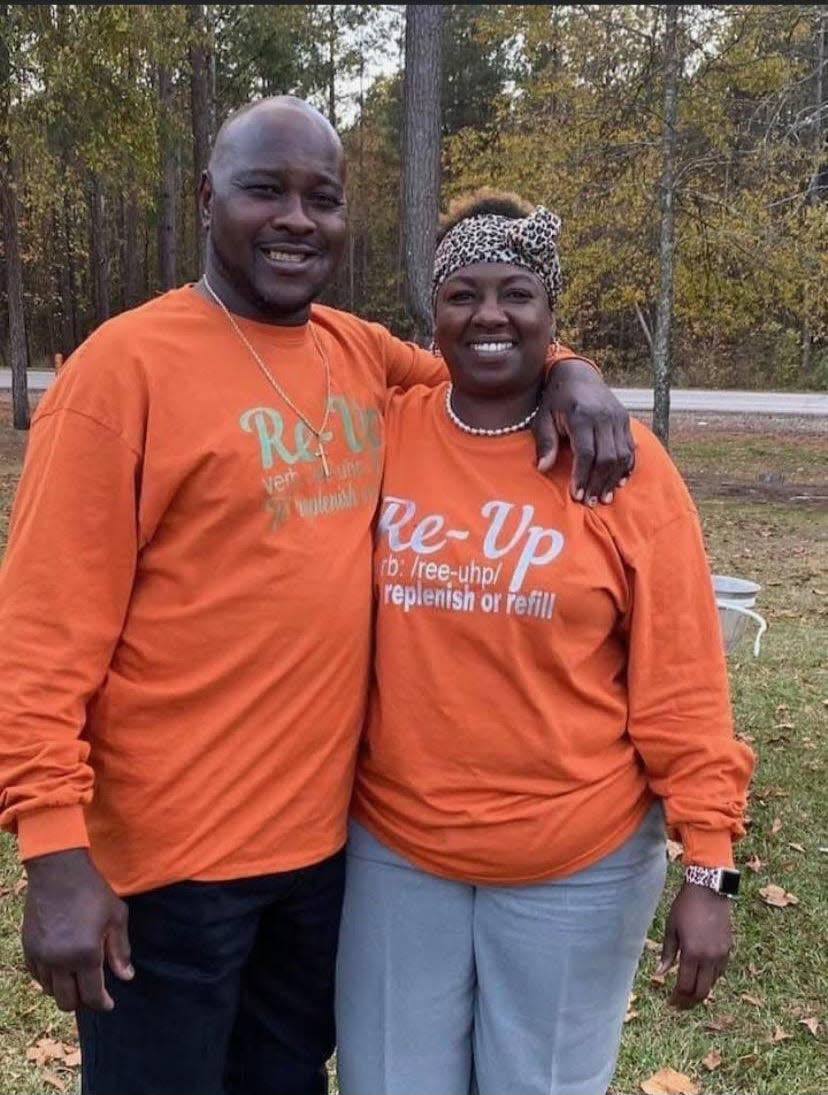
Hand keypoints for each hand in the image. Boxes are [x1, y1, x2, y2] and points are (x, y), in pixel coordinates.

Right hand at [22, 847, 132, 1011]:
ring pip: (50, 991)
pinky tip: (61, 970)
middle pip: (68, 1001)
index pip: (92, 995)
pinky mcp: (28, 948)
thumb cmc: (92, 891)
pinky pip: (37, 976)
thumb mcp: (116, 917)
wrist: (59, 871)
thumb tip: (126, 978)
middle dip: (83, 1002)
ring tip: (78, 980)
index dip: (102, 1003)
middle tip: (93, 993)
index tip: (109, 1004)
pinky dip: (49, 980)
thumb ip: (120, 950)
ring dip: (65, 991)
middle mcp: (59, 961)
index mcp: (85, 954)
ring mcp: (40, 956)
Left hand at [534, 358, 634, 503]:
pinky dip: (626, 467)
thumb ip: (545, 442)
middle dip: (598, 483)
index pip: (587, 453)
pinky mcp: (625, 420)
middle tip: (589, 502)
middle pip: (607, 458)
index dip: (582, 477)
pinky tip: (618, 482)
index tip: (576, 496)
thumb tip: (543, 468)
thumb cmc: (555, 399)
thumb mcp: (543, 417)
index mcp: (582, 415)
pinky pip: (630, 448)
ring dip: (613, 479)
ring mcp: (618, 417)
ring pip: (621, 455)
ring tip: (604, 498)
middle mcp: (604, 416)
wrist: (577, 374)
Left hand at [657, 882, 731, 1009]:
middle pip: (702, 992)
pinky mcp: (728, 950)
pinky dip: (709, 979)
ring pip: (712, 984)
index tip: (670, 1003)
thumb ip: (667, 953)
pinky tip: (699, 977)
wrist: (709, 890)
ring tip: (687, 993)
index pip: (685, 987)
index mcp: (692, 953)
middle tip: (679, 1005)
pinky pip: (719, 972)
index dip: (677, 999)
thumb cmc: (685, 907)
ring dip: (700, 992)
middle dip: (689, 1003)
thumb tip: (660, 973)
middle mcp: (709, 958)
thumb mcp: (671, 928)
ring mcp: (721, 955)